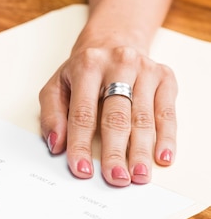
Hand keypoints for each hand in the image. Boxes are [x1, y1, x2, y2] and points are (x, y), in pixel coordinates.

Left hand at [39, 45, 176, 185]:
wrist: (113, 40)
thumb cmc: (82, 71)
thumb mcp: (57, 85)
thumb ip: (52, 115)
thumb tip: (56, 144)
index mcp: (87, 66)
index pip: (82, 113)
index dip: (81, 144)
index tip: (82, 169)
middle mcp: (118, 65)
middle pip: (116, 116)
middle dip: (116, 151)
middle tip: (116, 177)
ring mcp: (145, 70)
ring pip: (143, 117)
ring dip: (142, 150)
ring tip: (138, 175)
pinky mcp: (165, 77)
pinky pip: (167, 112)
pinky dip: (166, 137)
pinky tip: (162, 157)